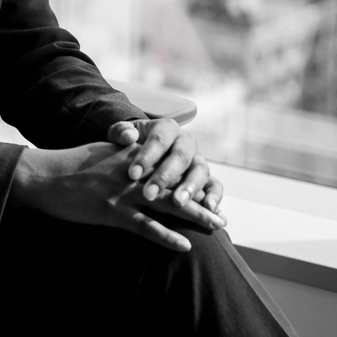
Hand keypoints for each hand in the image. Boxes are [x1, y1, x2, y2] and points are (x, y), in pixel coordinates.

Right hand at [8, 142, 225, 251]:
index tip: (209, 191)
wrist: (44, 175)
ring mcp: (123, 191)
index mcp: (129, 156)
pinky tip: (184, 244)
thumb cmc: (69, 166)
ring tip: (216, 226)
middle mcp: (131, 172)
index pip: (168, 166)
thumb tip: (138, 162)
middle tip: (222, 214)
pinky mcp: (112, 210)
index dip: (190, 179)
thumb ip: (123, 156)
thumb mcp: (100, 153)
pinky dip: (166, 236)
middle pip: (174, 184)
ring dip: (195, 215)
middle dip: (201, 198)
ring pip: (167, 203)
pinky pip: (145, 226)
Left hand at [107, 118, 224, 218]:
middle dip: (165, 176)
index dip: (146, 157)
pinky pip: (215, 185)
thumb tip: (129, 136)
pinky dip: (215, 196)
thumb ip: (121, 132)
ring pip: (200, 170)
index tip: (132, 175)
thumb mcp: (122, 134)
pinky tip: (208, 209)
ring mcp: (198, 159)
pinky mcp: (206, 177)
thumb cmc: (130, 144)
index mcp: (166, 127)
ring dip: (190, 187)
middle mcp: (185, 141)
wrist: (144, 152)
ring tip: (177, 203)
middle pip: (180, 156)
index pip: (159, 139)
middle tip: (149, 194)